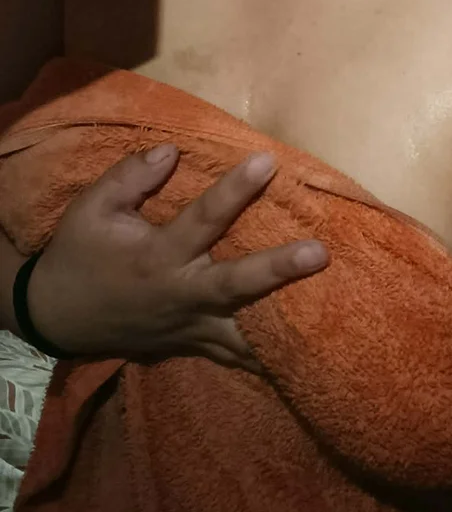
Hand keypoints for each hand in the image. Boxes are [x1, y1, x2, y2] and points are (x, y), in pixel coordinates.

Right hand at [24, 145, 328, 372]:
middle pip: (234, 285)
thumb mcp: (90, 210)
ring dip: (288, 327)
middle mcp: (179, 295)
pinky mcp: (196, 346)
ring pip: (245, 332)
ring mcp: (191, 328)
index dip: (233, 191)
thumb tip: (171, 151)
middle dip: (277, 270)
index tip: (268, 161)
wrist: (59, 318)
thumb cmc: (80, 254)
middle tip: (321, 253)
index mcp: (156, 257)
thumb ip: (129, 178)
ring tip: (333, 317)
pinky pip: (239, 355)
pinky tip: (312, 359)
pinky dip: (273, 360)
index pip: (202, 220)